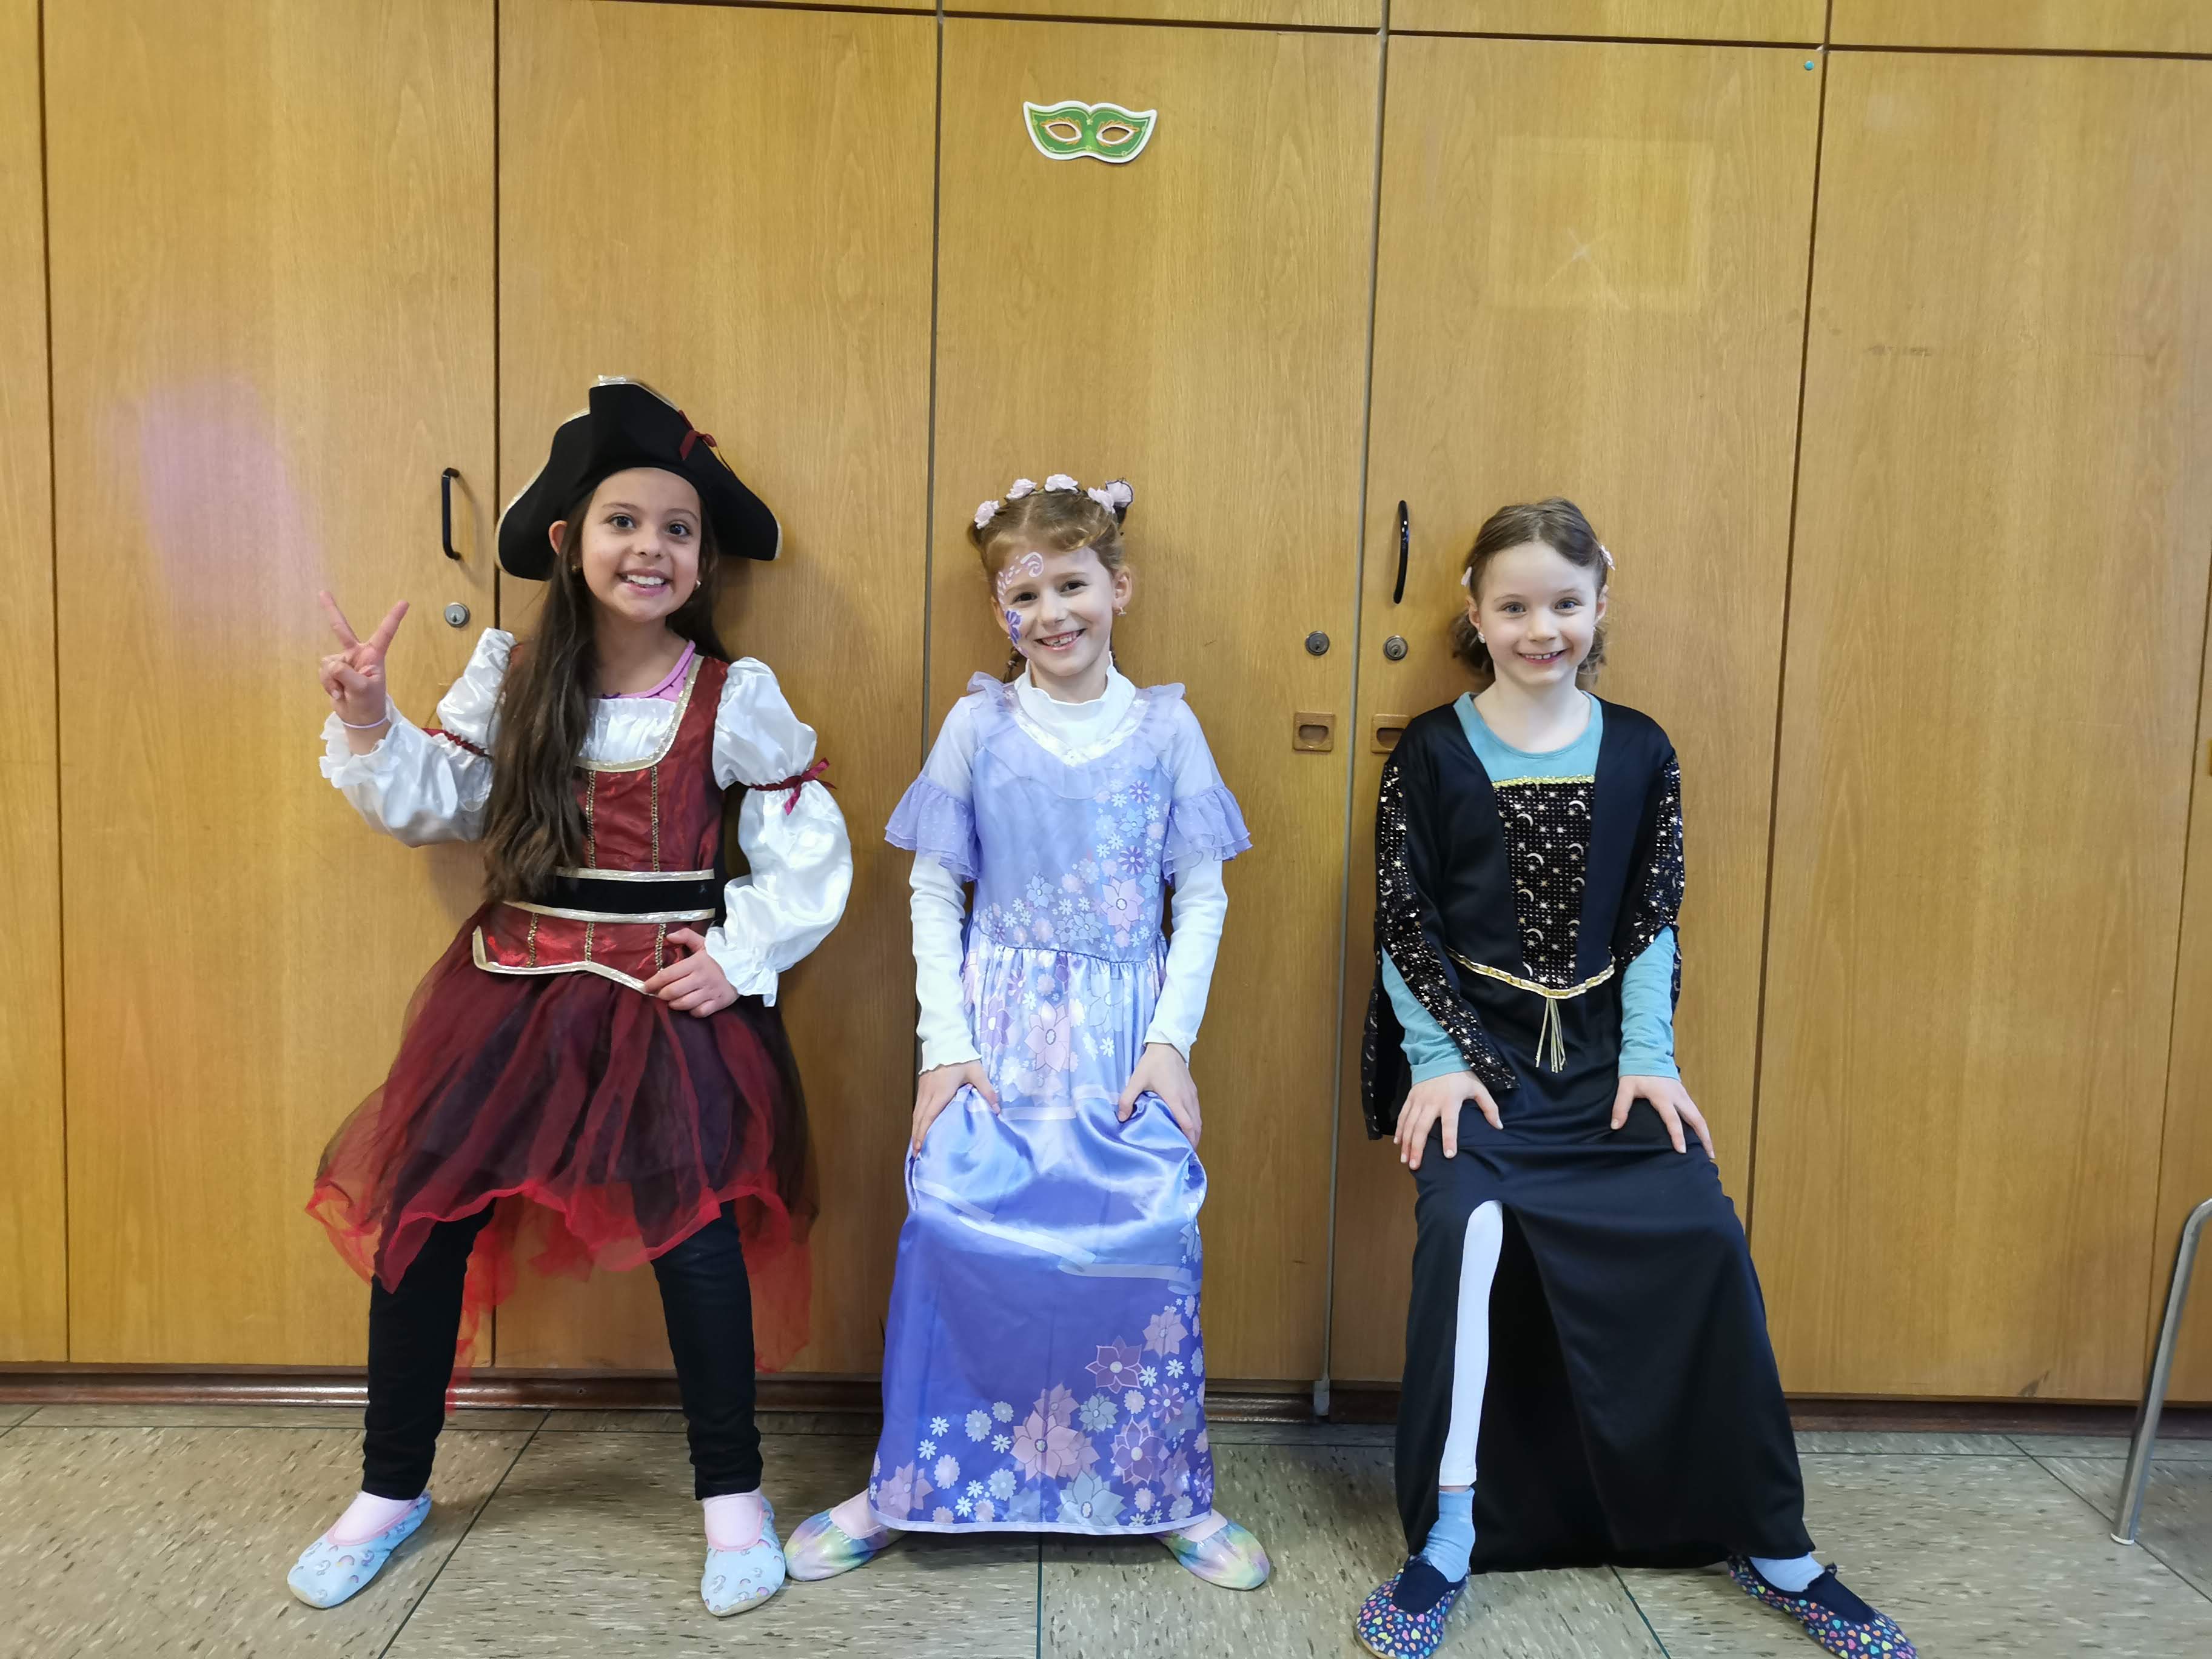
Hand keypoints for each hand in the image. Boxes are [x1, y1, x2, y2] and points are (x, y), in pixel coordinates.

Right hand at [318, 591, 407, 744]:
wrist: (359, 719)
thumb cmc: (368, 703)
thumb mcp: (361, 689)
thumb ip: (346, 674)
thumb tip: (331, 664)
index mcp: (374, 655)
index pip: (385, 633)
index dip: (393, 618)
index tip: (404, 602)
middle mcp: (358, 654)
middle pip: (342, 629)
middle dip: (331, 611)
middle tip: (322, 592)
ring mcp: (344, 662)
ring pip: (328, 662)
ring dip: (332, 679)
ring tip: (345, 691)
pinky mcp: (333, 671)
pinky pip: (323, 672)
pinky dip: (327, 684)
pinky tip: (338, 693)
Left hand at [641, 929, 736, 1017]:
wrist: (747, 965)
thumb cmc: (720, 955)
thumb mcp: (704, 942)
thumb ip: (685, 936)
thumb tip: (668, 937)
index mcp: (696, 963)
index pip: (668, 975)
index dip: (653, 983)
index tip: (645, 987)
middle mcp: (701, 978)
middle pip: (672, 992)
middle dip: (662, 994)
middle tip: (661, 993)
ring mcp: (710, 992)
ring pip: (684, 1004)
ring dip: (674, 1004)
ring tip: (673, 1000)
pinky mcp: (718, 1002)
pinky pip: (699, 1012)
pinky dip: (692, 1011)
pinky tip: (691, 1006)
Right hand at [912, 1060, 997, 1152]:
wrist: (945, 1039)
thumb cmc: (961, 1057)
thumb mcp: (976, 1072)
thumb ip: (987, 1090)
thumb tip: (997, 1109)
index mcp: (941, 1092)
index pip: (930, 1116)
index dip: (924, 1133)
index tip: (920, 1147)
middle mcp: (929, 1093)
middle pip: (919, 1118)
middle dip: (916, 1136)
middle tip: (915, 1153)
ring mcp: (923, 1089)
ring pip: (916, 1113)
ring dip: (915, 1129)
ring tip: (916, 1144)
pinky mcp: (922, 1085)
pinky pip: (917, 1106)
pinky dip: (917, 1119)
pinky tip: (919, 1125)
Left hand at [1119, 1042, 1199, 1146]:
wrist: (1168, 1046)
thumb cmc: (1152, 1063)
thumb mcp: (1136, 1080)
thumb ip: (1127, 1098)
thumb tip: (1121, 1118)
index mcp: (1175, 1098)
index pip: (1187, 1124)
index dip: (1187, 1139)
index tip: (1184, 1152)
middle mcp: (1187, 1099)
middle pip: (1196, 1125)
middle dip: (1192, 1140)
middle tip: (1184, 1154)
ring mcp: (1192, 1095)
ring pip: (1198, 1119)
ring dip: (1195, 1132)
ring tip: (1186, 1144)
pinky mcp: (1193, 1091)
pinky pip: (1197, 1111)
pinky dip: (1195, 1122)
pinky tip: (1187, 1127)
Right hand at [1394, 1071, 1500, 1170]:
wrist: (1439, 1055)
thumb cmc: (1461, 1075)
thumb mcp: (1478, 1088)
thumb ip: (1489, 1107)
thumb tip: (1499, 1127)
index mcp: (1450, 1101)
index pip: (1450, 1123)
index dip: (1449, 1139)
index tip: (1449, 1155)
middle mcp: (1432, 1102)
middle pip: (1422, 1128)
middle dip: (1417, 1148)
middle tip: (1416, 1166)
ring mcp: (1419, 1100)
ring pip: (1410, 1125)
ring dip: (1407, 1143)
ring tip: (1406, 1160)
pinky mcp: (1410, 1098)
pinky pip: (1403, 1116)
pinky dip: (1399, 1130)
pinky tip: (1398, 1144)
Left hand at [1611, 1074, 1712, 1157]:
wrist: (1648, 1052)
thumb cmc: (1636, 1071)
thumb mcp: (1625, 1087)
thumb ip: (1621, 1106)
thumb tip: (1616, 1126)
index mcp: (1663, 1097)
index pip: (1673, 1120)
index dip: (1677, 1136)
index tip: (1683, 1151)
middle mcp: (1678, 1097)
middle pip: (1696, 1119)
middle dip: (1705, 1137)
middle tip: (1709, 1156)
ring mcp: (1683, 1094)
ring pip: (1699, 1116)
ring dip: (1705, 1132)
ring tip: (1709, 1149)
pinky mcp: (1684, 1093)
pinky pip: (1695, 1111)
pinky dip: (1700, 1124)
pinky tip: (1700, 1134)